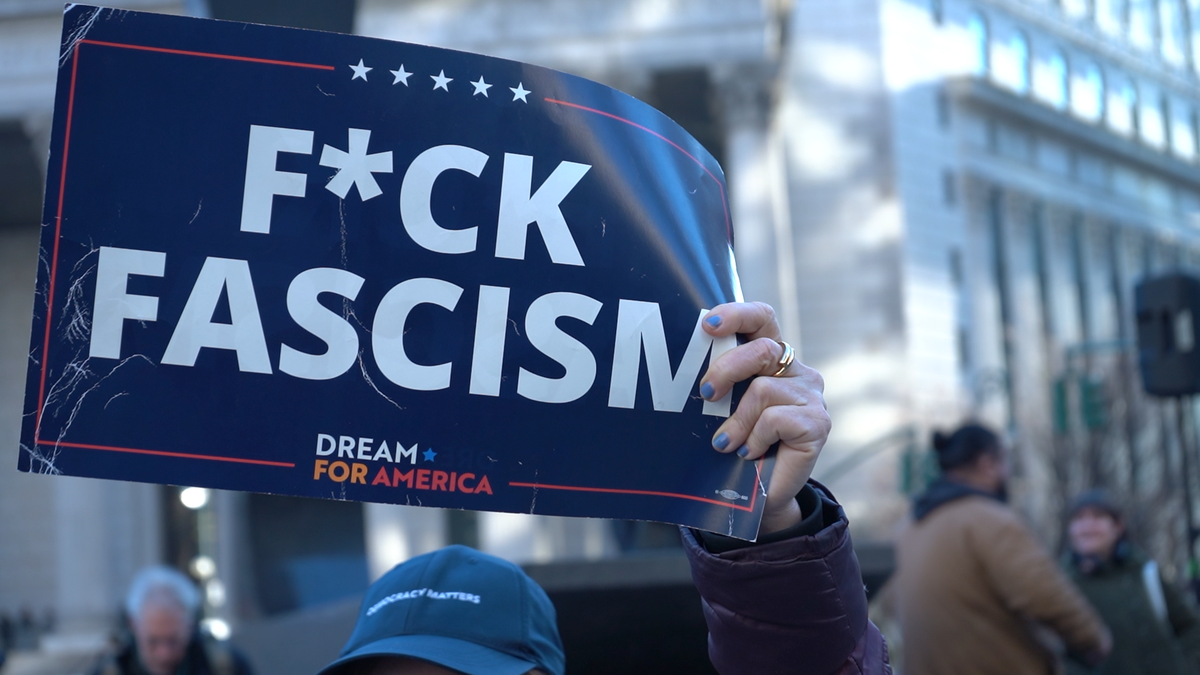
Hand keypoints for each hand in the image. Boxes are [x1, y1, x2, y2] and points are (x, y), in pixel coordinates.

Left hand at [698, 302, 830, 534]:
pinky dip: (755, 438)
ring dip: (737, 422)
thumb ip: (719, 382)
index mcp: (773, 358)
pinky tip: (752, 453)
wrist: (760, 495)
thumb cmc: (738, 445)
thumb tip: (688, 366)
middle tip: (706, 393)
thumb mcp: (724, 407)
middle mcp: (796, 371)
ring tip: (728, 444)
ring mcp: (811, 396)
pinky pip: (775, 419)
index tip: (707, 326)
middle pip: (762, 349)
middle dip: (726, 368)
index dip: (737, 314)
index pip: (762, 318)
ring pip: (763, 390)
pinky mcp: (818, 422)